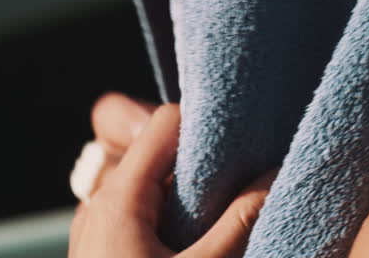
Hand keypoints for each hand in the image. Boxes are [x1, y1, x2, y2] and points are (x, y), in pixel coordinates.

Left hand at [69, 103, 275, 257]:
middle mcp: (97, 205)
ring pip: (146, 186)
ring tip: (220, 216)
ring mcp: (93, 229)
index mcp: (117, 199)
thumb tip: (274, 176)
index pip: (165, 124)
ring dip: (185, 196)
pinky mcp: (98, 252)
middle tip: (242, 182)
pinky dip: (165, 217)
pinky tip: (191, 242)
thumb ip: (239, 222)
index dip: (207, 127)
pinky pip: (134, 214)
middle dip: (201, 165)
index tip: (244, 143)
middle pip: (156, 153)